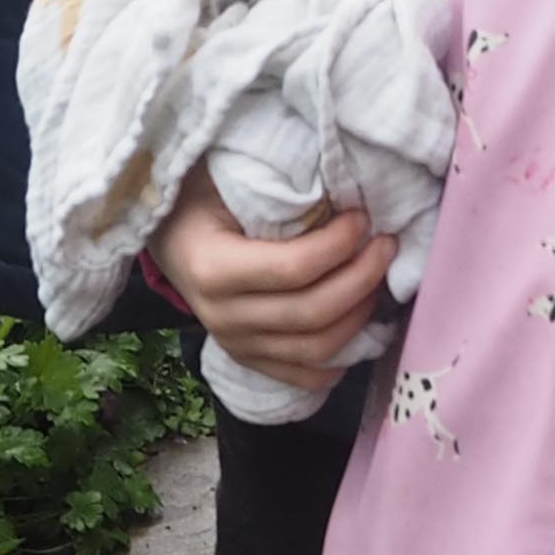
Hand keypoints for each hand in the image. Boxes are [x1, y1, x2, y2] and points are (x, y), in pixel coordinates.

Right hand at [152, 174, 394, 392]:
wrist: (168, 235)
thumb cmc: (200, 196)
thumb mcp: (226, 177)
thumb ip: (275, 185)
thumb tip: (340, 188)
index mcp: (211, 267)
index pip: (291, 269)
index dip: (338, 245)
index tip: (363, 218)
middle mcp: (221, 317)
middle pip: (310, 314)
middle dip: (361, 278)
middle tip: (386, 245)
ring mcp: (235, 345)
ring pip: (315, 350)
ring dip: (359, 314)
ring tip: (378, 277)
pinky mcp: (249, 360)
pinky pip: (304, 377)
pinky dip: (340, 358)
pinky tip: (361, 325)